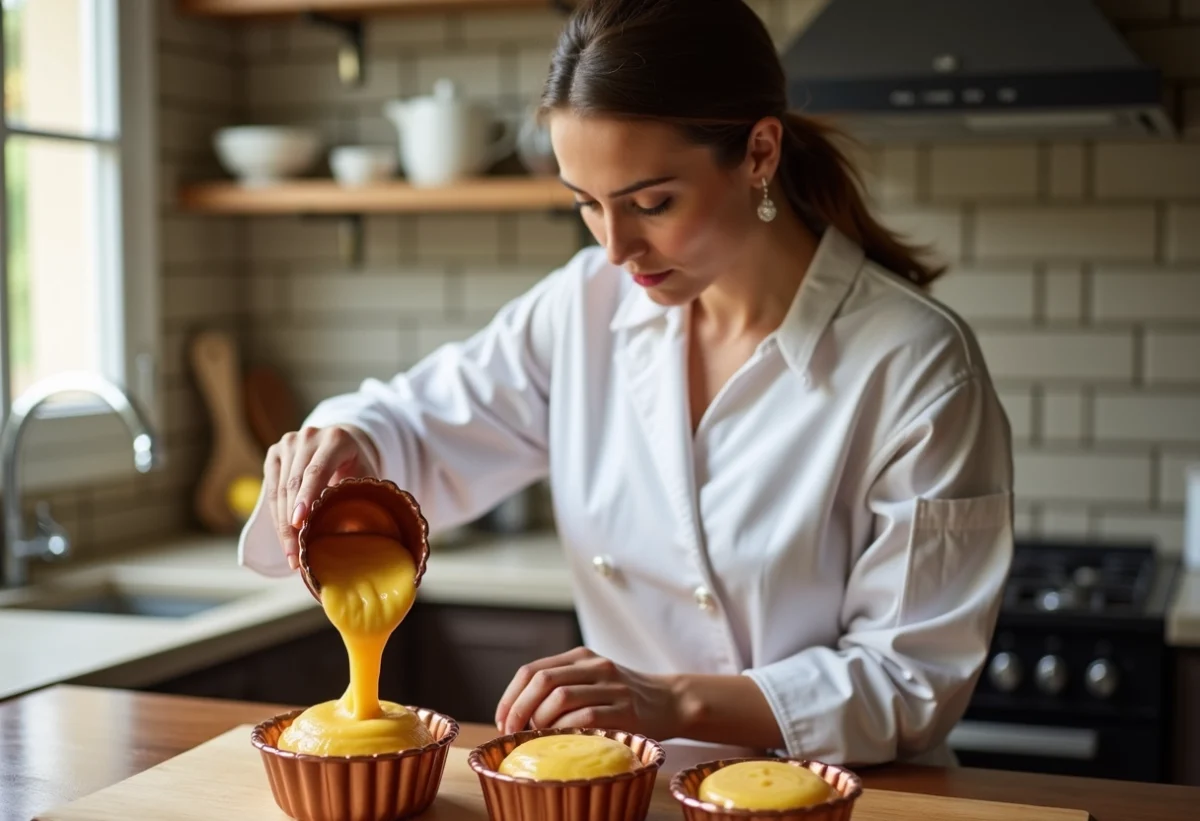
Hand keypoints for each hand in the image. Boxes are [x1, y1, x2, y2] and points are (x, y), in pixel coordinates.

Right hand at [265, 425, 374, 569]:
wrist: (342, 444)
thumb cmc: (357, 466)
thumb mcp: (366, 477)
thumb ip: (362, 496)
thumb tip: (356, 531)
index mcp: (336, 439)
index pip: (316, 471)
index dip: (306, 497)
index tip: (298, 523)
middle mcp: (309, 436)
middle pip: (294, 483)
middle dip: (292, 522)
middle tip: (296, 554)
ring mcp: (289, 442)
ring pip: (279, 488)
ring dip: (282, 524)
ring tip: (290, 553)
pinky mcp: (274, 452)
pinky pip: (270, 488)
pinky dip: (276, 515)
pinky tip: (283, 536)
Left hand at [494, 647, 681, 740]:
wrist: (671, 701)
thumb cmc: (623, 698)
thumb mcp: (592, 680)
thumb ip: (561, 687)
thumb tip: (516, 715)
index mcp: (580, 656)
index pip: (532, 670)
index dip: (510, 697)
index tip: (502, 720)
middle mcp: (594, 665)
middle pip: (542, 680)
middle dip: (519, 709)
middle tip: (512, 732)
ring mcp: (612, 686)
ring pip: (561, 697)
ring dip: (541, 721)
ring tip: (538, 737)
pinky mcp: (626, 709)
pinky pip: (585, 717)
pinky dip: (566, 730)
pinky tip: (563, 741)